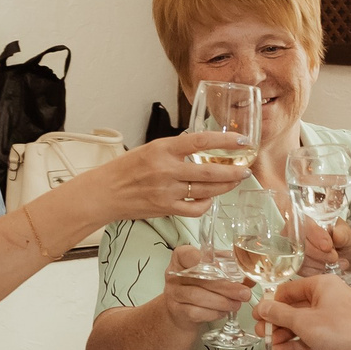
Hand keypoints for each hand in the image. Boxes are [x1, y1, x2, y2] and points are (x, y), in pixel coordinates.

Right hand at [86, 132, 253, 221]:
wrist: (105, 192)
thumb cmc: (125, 169)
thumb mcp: (149, 149)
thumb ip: (175, 149)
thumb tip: (200, 145)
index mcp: (162, 149)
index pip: (200, 141)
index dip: (225, 141)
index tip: (242, 142)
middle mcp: (166, 169)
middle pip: (210, 170)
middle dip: (233, 171)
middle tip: (246, 169)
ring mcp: (167, 191)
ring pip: (206, 190)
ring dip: (225, 187)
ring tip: (234, 182)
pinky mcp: (165, 208)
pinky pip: (195, 208)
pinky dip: (206, 204)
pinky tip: (210, 199)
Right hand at [160, 245, 254, 329]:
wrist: (181, 310)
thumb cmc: (198, 286)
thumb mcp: (210, 271)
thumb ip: (226, 267)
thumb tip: (248, 272)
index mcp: (181, 258)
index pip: (189, 254)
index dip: (205, 260)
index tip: (222, 267)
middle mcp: (174, 274)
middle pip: (199, 278)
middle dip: (225, 286)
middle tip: (243, 292)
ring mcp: (173, 293)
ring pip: (198, 297)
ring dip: (222, 301)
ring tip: (236, 303)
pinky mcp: (177, 311)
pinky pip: (197, 312)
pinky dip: (214, 313)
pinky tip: (224, 311)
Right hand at [258, 275, 350, 349]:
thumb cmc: (340, 328)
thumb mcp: (304, 321)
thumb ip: (280, 314)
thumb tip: (261, 306)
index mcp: (321, 285)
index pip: (289, 290)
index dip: (271, 303)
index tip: (257, 316)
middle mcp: (326, 298)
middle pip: (294, 308)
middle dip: (276, 321)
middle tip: (260, 333)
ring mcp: (330, 318)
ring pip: (301, 324)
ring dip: (284, 334)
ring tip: (267, 344)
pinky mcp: (334, 336)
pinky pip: (310, 336)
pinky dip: (296, 343)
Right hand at [294, 210, 350, 274]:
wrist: (342, 255)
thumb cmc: (342, 241)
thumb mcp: (348, 234)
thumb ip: (343, 234)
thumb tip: (336, 234)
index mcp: (310, 216)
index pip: (303, 222)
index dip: (315, 235)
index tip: (328, 246)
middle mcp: (296, 229)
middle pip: (300, 242)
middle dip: (319, 254)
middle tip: (334, 257)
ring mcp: (292, 245)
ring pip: (299, 257)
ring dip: (319, 263)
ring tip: (334, 262)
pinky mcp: (293, 261)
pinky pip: (300, 269)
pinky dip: (315, 271)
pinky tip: (325, 268)